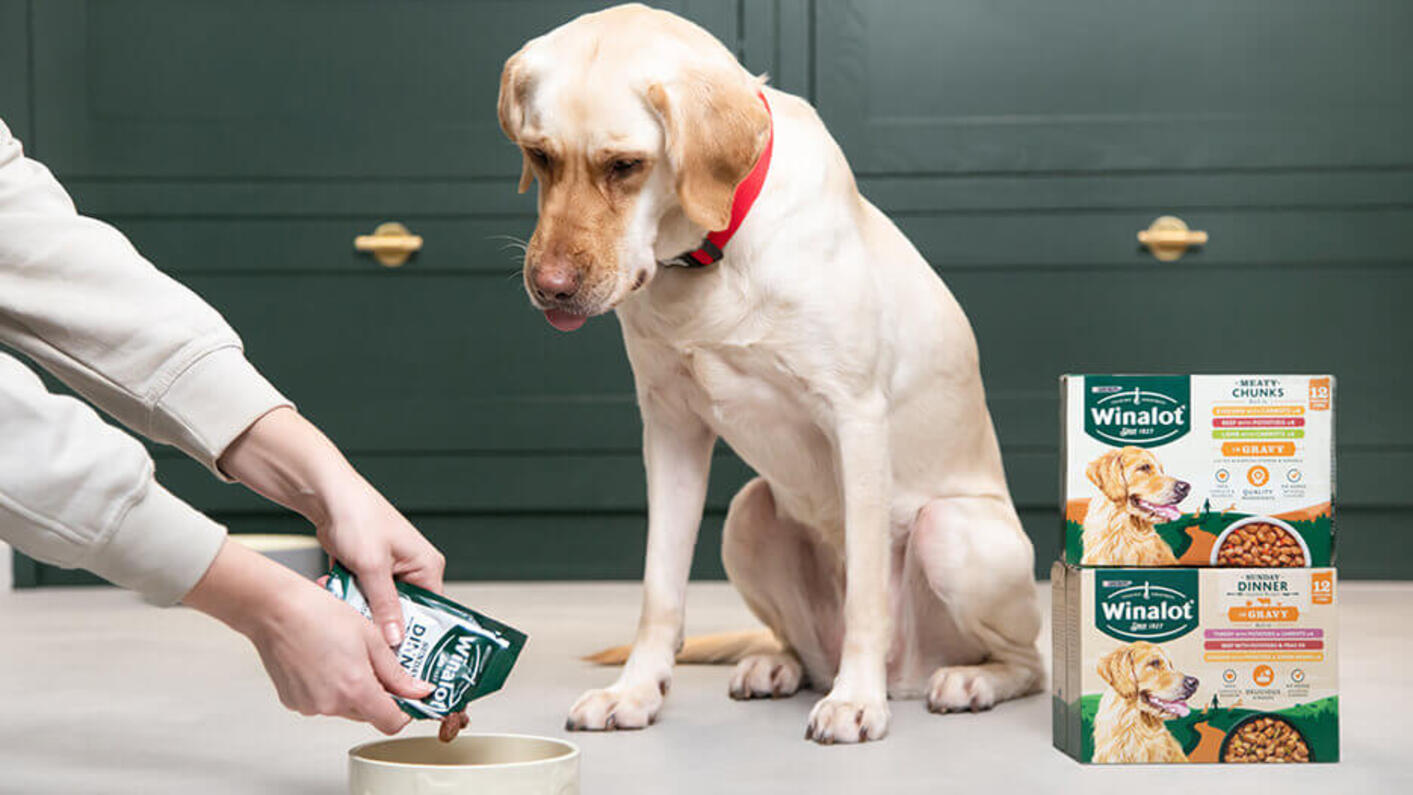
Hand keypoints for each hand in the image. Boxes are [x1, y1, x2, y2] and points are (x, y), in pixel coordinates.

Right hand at [184, 539, 433, 732]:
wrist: (275, 609)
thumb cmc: (319, 613)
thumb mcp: (371, 637)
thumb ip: (397, 671)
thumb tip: (418, 690)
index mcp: (355, 689)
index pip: (391, 723)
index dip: (404, 710)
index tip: (407, 695)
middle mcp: (330, 704)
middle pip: (368, 714)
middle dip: (377, 694)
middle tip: (374, 662)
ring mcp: (309, 705)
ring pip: (344, 707)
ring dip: (352, 689)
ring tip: (345, 655)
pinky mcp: (293, 701)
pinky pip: (322, 702)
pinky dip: (329, 687)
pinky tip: (325, 660)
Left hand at [217, 407, 446, 646]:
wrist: (327, 495)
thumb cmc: (358, 517)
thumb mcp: (373, 566)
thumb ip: (384, 605)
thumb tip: (395, 639)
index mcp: (427, 566)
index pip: (431, 612)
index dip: (418, 635)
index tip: (402, 657)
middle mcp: (413, 570)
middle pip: (403, 613)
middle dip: (380, 621)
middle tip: (365, 636)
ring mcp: (389, 572)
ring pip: (378, 608)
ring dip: (359, 609)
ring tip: (343, 606)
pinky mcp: (368, 572)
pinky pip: (362, 598)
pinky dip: (348, 598)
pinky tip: (334, 591)